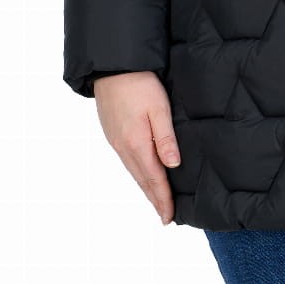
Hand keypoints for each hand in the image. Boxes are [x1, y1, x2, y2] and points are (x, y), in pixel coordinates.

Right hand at [94, 72, 180, 225]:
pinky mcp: (112, 133)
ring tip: (156, 200)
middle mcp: (123, 147)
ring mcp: (115, 140)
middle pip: (142, 180)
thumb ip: (166, 137)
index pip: (154, 179)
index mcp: (136, 143)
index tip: (169, 217)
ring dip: (145, 188)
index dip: (163, 199)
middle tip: (165, 217)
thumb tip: (173, 165)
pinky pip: (127, 161)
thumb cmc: (139, 83)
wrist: (111, 66)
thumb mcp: (159, 108)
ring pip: (133, 172)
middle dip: (154, 199)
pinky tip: (143, 174)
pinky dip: (137, 173)